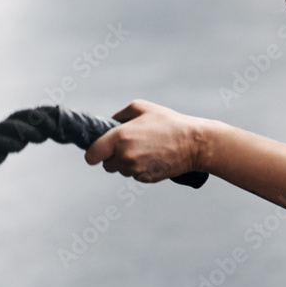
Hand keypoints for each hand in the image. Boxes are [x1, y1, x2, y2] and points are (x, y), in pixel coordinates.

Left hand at [84, 99, 204, 182]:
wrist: (193, 144)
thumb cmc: (169, 123)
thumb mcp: (143, 108)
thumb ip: (121, 114)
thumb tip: (111, 123)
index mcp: (120, 137)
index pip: (92, 155)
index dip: (93, 153)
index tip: (97, 152)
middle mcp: (124, 156)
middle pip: (106, 165)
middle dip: (113, 157)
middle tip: (129, 146)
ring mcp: (135, 169)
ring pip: (121, 171)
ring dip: (127, 163)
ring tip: (145, 150)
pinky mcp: (146, 178)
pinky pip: (135, 176)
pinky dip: (140, 169)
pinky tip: (153, 158)